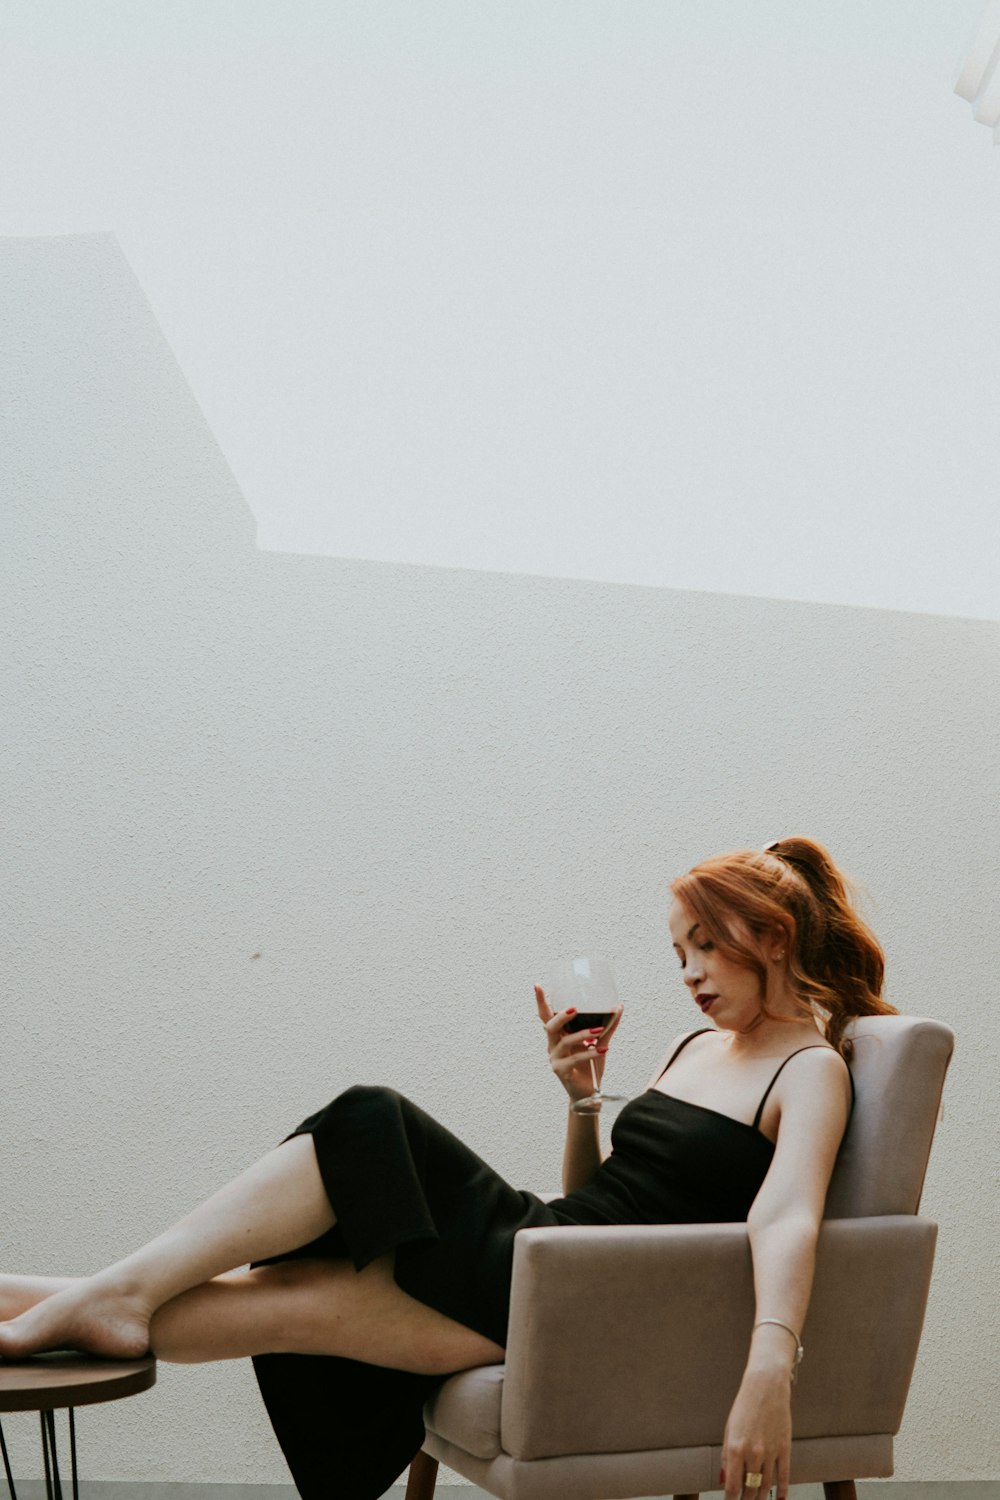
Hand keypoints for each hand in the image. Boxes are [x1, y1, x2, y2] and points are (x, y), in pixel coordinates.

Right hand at [534, 984, 622, 1103]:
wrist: (589, 1092)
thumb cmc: (590, 1065)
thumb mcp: (599, 1042)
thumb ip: (607, 1026)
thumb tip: (618, 1006)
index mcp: (559, 1035)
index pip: (546, 1016)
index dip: (541, 1002)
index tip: (537, 985)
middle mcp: (553, 1045)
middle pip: (550, 1026)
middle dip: (561, 1015)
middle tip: (575, 1008)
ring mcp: (555, 1058)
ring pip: (564, 1041)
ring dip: (582, 1034)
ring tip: (598, 1030)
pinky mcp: (561, 1071)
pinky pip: (574, 1059)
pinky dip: (590, 1052)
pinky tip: (602, 1049)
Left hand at [721, 1371, 790, 1499]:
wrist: (766, 1387)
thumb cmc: (744, 1406)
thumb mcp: (729, 1430)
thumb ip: (727, 1457)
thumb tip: (725, 1480)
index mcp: (736, 1449)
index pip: (733, 1486)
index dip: (730, 1499)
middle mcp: (753, 1454)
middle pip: (750, 1489)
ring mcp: (771, 1452)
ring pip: (766, 1486)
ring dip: (761, 1497)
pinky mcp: (785, 1448)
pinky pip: (784, 1476)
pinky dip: (781, 1490)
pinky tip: (778, 1499)